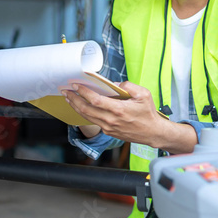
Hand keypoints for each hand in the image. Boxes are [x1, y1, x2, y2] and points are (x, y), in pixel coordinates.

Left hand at [62, 81, 197, 153]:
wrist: (152, 133)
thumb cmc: (148, 114)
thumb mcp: (144, 94)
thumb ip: (128, 86)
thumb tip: (114, 84)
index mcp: (119, 110)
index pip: (95, 100)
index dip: (84, 92)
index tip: (76, 85)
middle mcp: (111, 120)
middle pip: (86, 110)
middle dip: (74, 99)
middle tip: (65, 91)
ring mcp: (108, 127)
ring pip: (87, 117)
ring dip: (76, 107)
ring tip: (68, 98)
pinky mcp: (108, 131)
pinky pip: (92, 121)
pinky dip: (84, 113)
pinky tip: (80, 107)